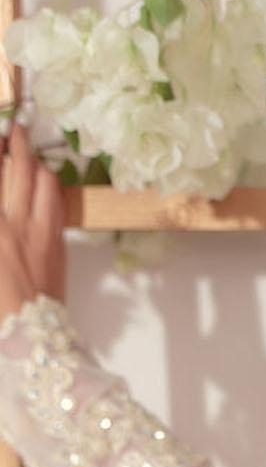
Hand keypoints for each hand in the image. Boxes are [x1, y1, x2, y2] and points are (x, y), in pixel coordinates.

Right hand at [0, 117, 66, 320]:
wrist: (27, 337)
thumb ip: (1, 228)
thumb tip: (6, 205)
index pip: (0, 175)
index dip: (0, 150)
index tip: (0, 136)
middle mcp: (16, 224)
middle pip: (21, 168)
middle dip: (16, 141)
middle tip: (12, 129)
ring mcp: (42, 233)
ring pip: (46, 183)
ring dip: (36, 163)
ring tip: (28, 154)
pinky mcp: (58, 246)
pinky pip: (57, 206)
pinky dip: (49, 189)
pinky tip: (43, 186)